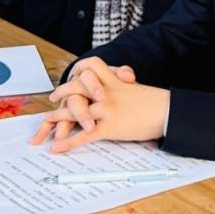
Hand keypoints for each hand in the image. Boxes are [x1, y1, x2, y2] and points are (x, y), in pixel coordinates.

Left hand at [41, 58, 169, 153]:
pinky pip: (84, 135)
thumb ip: (124, 84)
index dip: (80, 69)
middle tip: (54, 98)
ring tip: (47, 123)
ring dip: (58, 118)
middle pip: (77, 87)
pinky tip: (57, 148)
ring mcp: (107, 110)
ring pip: (75, 111)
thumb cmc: (155, 102)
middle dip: (62, 92)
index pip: (92, 65)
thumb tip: (122, 80)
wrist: (168, 112)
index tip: (73, 75)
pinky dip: (68, 143)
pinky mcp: (109, 128)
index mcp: (114, 81)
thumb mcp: (136, 88)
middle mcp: (107, 93)